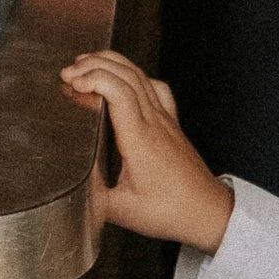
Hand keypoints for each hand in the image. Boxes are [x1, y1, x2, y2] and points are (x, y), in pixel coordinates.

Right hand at [59, 53, 233, 249]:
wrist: (208, 213)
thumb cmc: (171, 212)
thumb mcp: (122, 211)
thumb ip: (93, 197)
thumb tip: (71, 184)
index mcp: (140, 140)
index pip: (119, 92)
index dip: (94, 79)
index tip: (72, 83)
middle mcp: (155, 123)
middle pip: (127, 75)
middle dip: (94, 64)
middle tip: (70, 72)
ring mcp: (165, 120)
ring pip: (140, 76)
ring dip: (112, 64)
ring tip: (86, 66)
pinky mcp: (171, 123)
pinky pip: (155, 87)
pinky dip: (134, 75)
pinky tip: (122, 79)